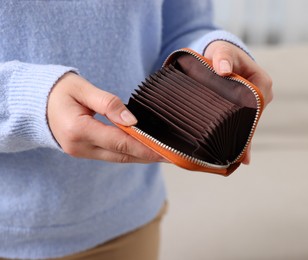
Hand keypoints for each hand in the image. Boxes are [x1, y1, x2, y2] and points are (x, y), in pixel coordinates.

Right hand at [47, 72, 164, 162]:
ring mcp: (80, 152)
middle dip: (148, 156)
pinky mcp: (83, 151)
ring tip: (163, 155)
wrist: (35, 102)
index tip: (166, 150)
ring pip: (118, 158)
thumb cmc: (59, 90)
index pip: (120, 142)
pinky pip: (111, 155)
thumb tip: (133, 120)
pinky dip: (129, 153)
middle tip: (172, 156)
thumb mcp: (82, 89)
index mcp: (78, 130)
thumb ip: (108, 103)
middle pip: (122, 154)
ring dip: (141, 157)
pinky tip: (144, 150)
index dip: (145, 147)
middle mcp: (79, 147)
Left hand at [204, 41, 272, 163]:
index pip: (254, 108)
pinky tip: (239, 159)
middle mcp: (263, 95)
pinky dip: (240, 138)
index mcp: (262, 83)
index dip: (243, 123)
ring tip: (230, 158)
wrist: (221, 54)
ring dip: (239, 138)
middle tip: (229, 154)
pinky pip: (244, 124)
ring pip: (248, 124)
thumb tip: (223, 70)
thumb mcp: (221, 51)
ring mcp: (255, 104)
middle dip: (241, 136)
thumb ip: (223, 58)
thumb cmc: (223, 52)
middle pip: (252, 120)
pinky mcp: (246, 108)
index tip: (232, 137)